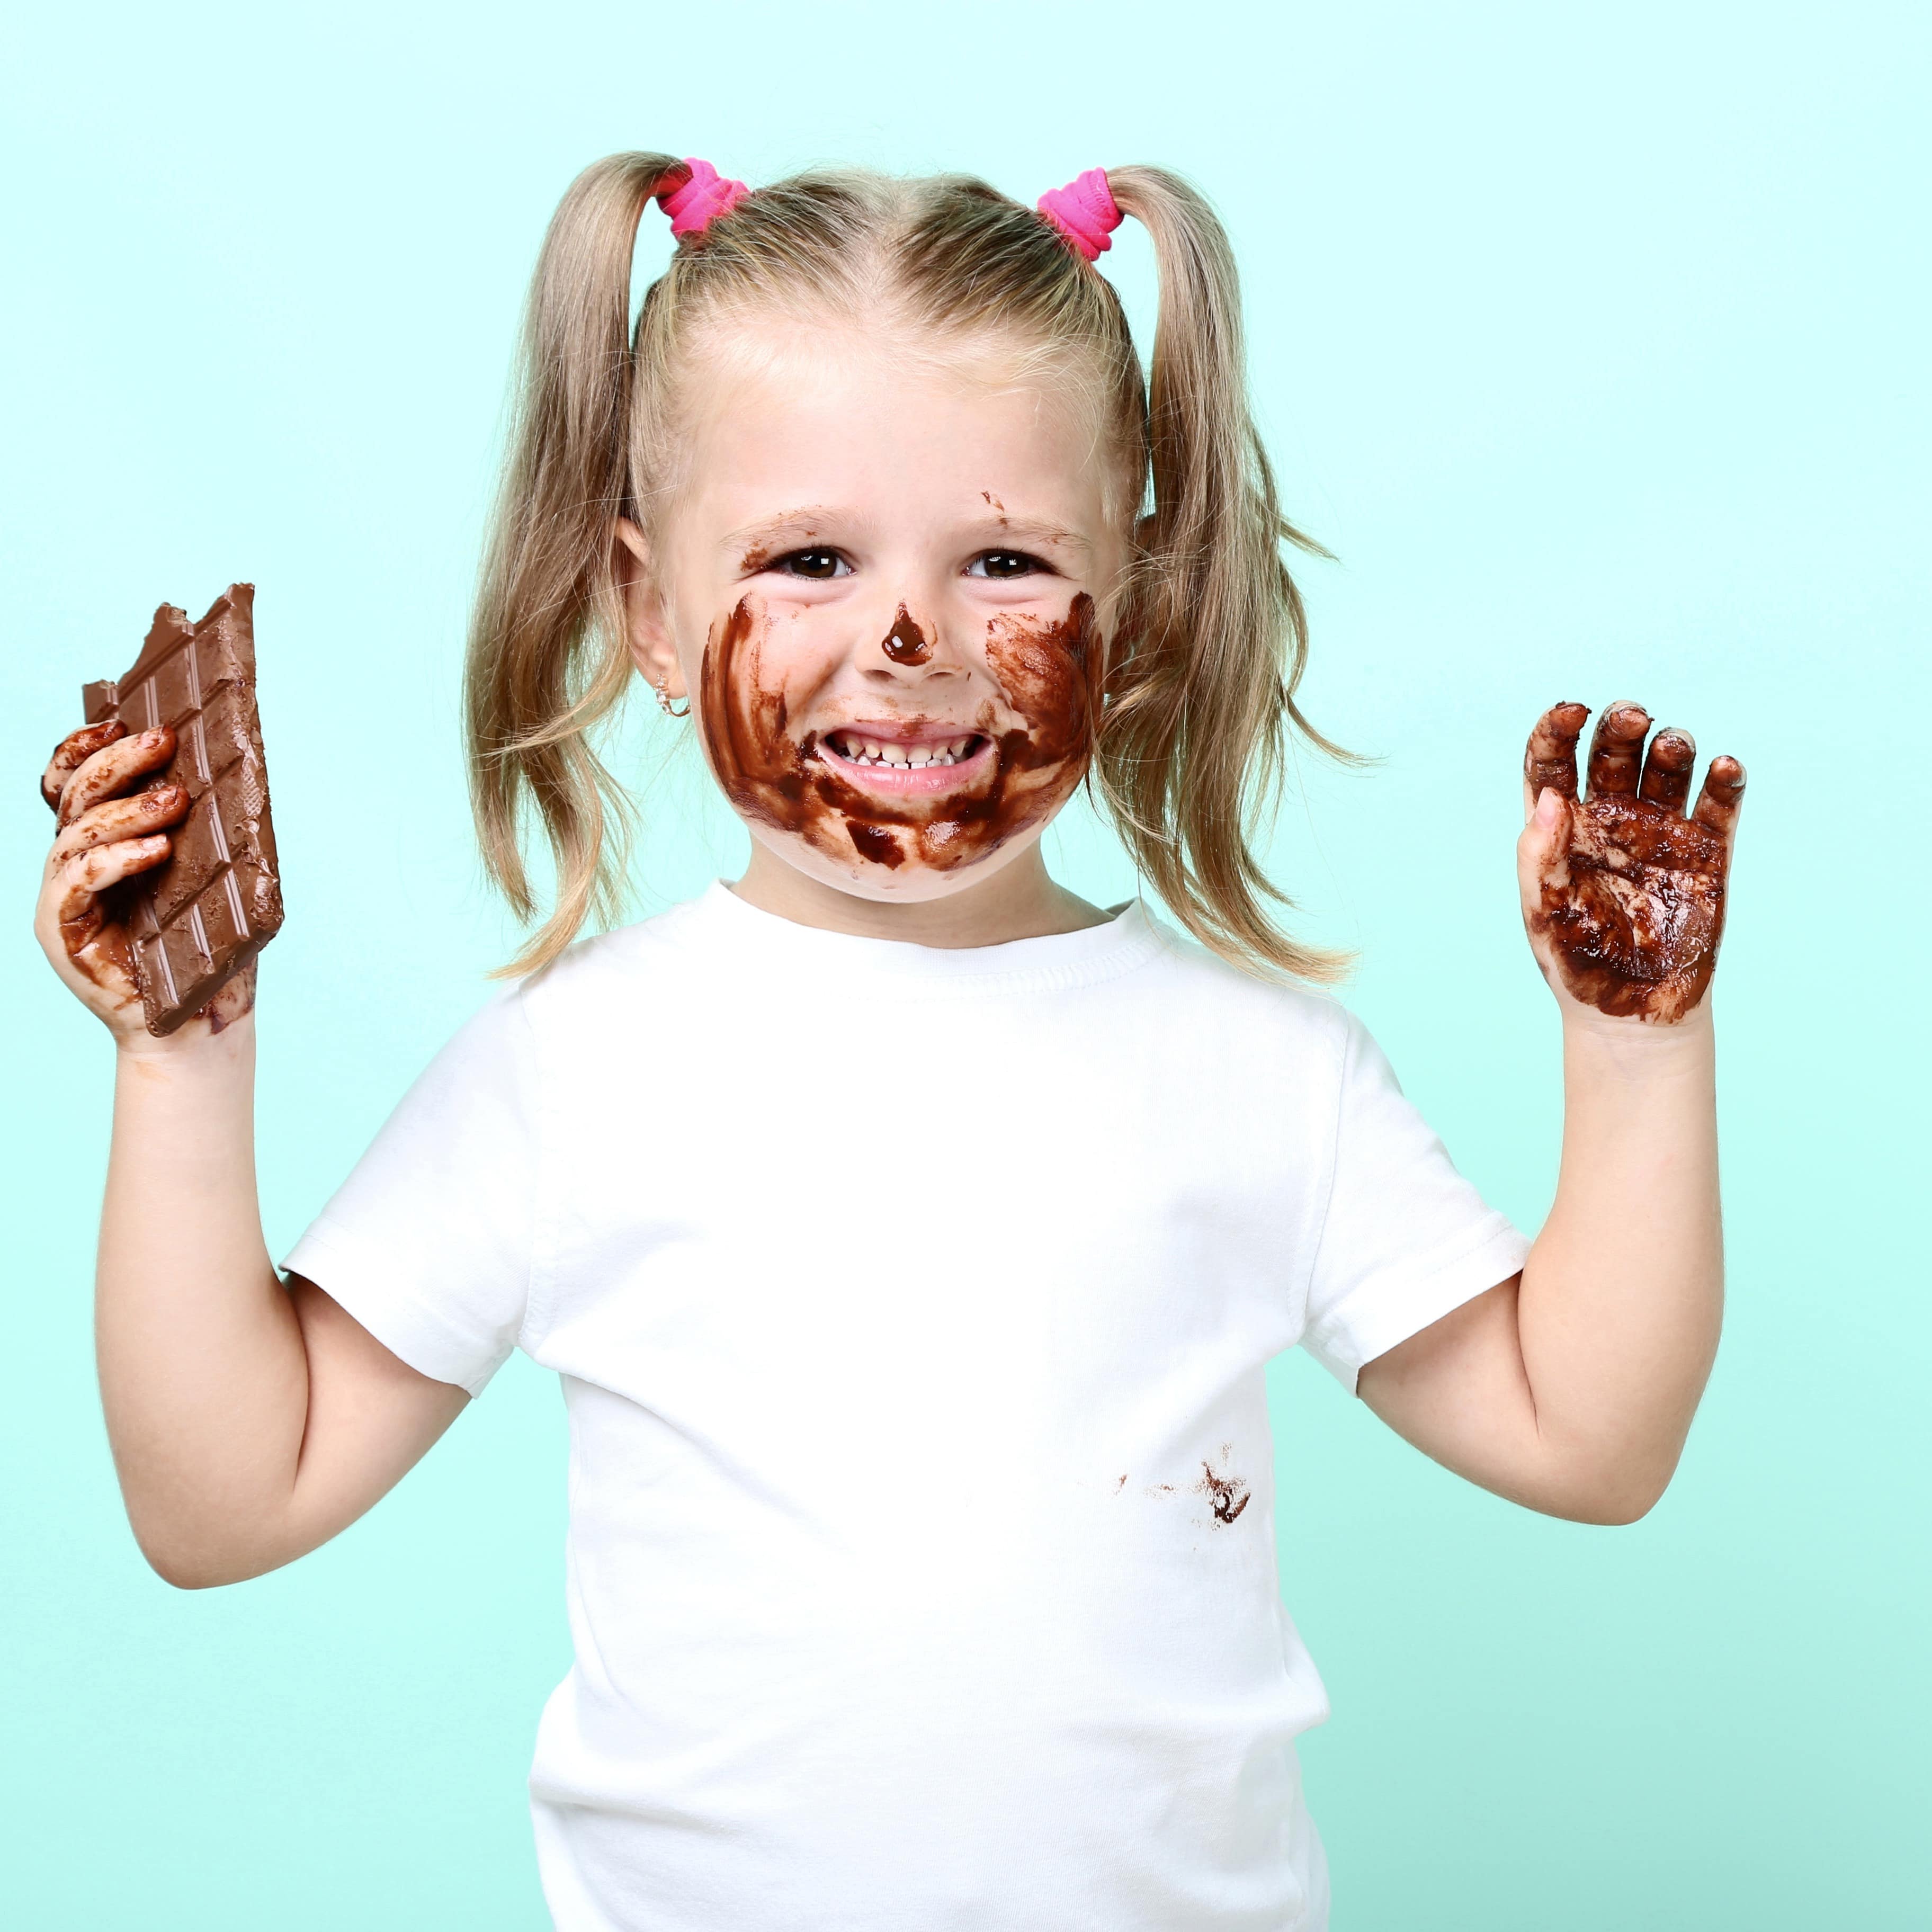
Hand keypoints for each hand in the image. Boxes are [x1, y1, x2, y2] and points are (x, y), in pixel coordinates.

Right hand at [32, 720, 254, 1044]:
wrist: (202, 1018)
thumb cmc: (209, 946)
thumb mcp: (211, 875)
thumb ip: (204, 828)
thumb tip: (233, 768)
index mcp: (101, 842)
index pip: (73, 781)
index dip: (86, 746)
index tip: (122, 718)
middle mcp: (72, 863)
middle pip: (74, 795)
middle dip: (115, 762)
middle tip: (161, 741)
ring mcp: (63, 895)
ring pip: (76, 832)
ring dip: (126, 809)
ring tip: (174, 800)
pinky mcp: (62, 929)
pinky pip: (76, 880)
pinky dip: (115, 858)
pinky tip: (157, 851)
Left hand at [1518, 701, 1745, 1024]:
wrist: (1634, 1014)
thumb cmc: (1578, 965)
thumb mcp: (1544, 914)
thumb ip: (1539, 856)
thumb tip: (1551, 798)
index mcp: (1561, 829)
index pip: (1553, 762)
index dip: (1559, 729)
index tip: (1571, 712)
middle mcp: (1611, 820)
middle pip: (1615, 752)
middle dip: (1623, 725)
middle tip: (1633, 719)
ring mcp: (1661, 833)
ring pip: (1668, 767)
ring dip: (1672, 744)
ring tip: (1671, 746)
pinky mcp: (1707, 853)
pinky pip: (1720, 805)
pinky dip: (1725, 780)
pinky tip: (1724, 768)